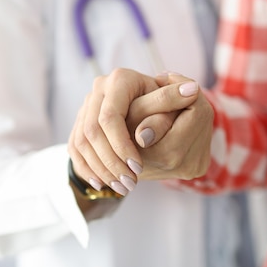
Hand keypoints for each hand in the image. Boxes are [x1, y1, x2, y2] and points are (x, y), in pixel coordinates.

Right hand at [68, 69, 202, 195]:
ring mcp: (86, 106)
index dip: (122, 145)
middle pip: (92, 132)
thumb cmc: (162, 101)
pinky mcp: (79, 122)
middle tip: (129, 184)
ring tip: (121, 187)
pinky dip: (87, 169)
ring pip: (80, 143)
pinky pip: (74, 150)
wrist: (143, 102)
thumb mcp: (169, 99)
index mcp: (120, 79)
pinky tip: (102, 184)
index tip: (138, 167)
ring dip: (100, 170)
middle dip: (110, 162)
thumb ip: (173, 100)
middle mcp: (99, 89)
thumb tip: (192, 90)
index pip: (110, 117)